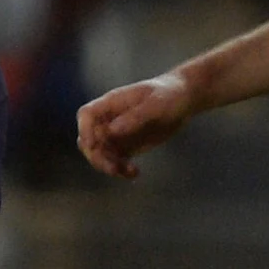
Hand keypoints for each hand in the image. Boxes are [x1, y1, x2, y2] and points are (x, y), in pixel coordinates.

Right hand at [76, 71, 196, 179]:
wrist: (183, 99)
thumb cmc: (169, 94)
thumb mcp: (156, 104)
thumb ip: (135, 117)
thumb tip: (112, 131)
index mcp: (112, 103)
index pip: (87, 115)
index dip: (85, 130)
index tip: (93, 146)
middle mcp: (110, 119)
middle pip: (88, 139)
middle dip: (96, 156)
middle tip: (114, 168)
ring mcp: (118, 133)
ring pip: (101, 154)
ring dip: (109, 166)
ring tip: (131, 171)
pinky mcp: (128, 146)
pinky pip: (116, 161)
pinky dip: (121, 170)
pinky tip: (135, 173)